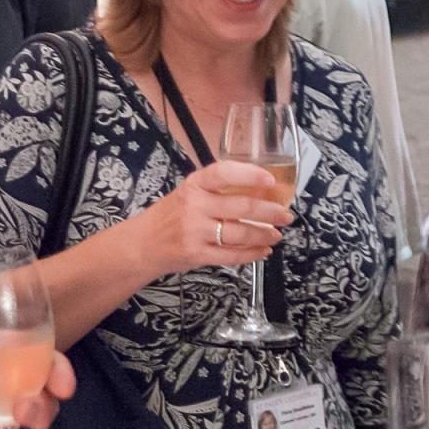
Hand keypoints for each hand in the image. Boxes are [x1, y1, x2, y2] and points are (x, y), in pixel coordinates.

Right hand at [124, 160, 293, 278]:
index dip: (250, 175)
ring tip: (276, 234)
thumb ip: (217, 189)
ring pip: (241, 234)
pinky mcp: (197, 255)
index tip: (271, 180)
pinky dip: (252, 254)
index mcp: (194, 185)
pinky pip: (232, 256)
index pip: (224, 173)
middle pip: (242, 207)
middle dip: (271, 212)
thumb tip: (258, 189)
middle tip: (285, 215)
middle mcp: (195, 206)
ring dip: (265, 235)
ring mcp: (196, 232)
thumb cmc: (170, 215)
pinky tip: (262, 251)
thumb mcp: (188, 192)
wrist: (142, 244)